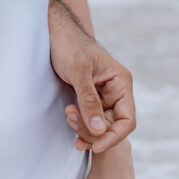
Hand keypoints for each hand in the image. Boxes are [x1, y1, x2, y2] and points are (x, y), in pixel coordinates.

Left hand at [49, 0, 135, 152]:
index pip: (126, 120)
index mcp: (120, 82)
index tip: (95, 146)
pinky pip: (90, 119)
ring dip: (85, 127)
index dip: (113, 136)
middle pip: (112, 126)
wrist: (52, 32)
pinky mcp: (89, 97)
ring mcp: (102, 95)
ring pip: (100, 125)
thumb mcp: (78, 70)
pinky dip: (81, 124)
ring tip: (67, 115)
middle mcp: (115, 90)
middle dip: (93, 130)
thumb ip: (89, 100)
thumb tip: (100, 130)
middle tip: (70, 118)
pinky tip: (69, 122)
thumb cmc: (68, 44)